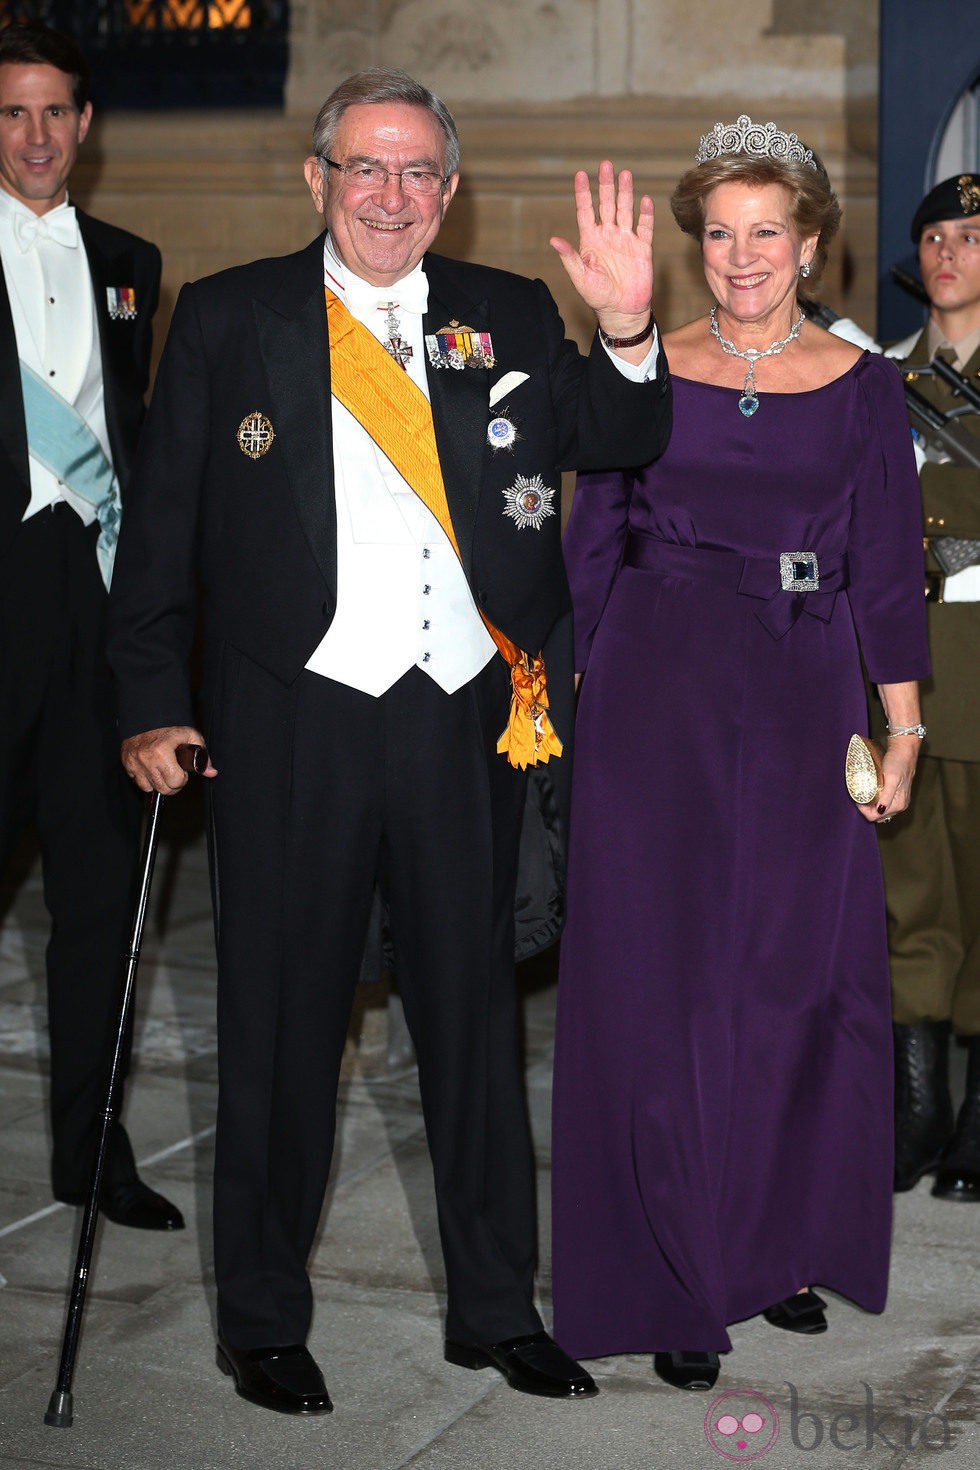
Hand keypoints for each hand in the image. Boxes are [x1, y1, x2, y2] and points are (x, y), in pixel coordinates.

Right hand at [121, 726, 216, 794]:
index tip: (182, 770)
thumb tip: (211, 772)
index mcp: (162, 751)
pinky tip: (152, 769)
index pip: (176, 782)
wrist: (146, 718)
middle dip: (172, 783)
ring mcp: (134, 763)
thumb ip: (202, 756)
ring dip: (158, 782)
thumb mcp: (190, 736)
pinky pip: (138, 782)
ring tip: (163, 770)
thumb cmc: (170, 728)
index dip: (182, 778)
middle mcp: (146, 759)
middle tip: (174, 772)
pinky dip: (146, 779)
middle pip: (163, 789)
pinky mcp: (127, 764)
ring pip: (149, 788)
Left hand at [550, 160, 653, 330]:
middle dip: (606, 185)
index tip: (580, 174)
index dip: (583, 193)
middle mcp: (607, 235)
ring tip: (625, 174)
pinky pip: (644, 227)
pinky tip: (644, 200)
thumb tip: (554, 240)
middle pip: (606, 204)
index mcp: (590, 240)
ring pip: (625, 210)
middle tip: (605, 165)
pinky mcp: (642, 248)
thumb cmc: (597, 296)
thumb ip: (569, 257)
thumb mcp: (580, 277)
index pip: (585, 211)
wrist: (621, 311)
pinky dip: (645, 214)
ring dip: (625, 193)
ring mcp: (625, 240)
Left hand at [858, 739, 917, 823]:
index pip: (876, 816)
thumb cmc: (897, 762)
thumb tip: (880, 810)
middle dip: (866, 809)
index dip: (864, 810)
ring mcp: (899, 800)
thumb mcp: (891, 778)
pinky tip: (870, 793)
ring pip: (880, 810)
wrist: (904, 750)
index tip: (857, 800)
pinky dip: (875, 801)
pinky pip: (883, 803)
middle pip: (878, 815)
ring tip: (863, 795)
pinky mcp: (897, 795)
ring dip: (870, 805)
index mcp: (899, 804)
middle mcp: (900, 805)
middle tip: (858, 797)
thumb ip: (887, 796)